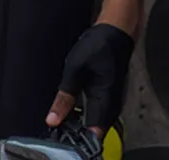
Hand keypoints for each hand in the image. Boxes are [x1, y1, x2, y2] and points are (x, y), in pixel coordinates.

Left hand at [46, 22, 135, 136]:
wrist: (115, 31)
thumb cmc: (98, 45)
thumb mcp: (75, 69)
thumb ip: (65, 96)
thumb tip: (53, 119)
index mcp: (106, 100)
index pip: (93, 133)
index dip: (77, 137)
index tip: (62, 134)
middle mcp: (113, 105)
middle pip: (95, 130)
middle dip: (78, 130)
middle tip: (60, 123)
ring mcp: (113, 101)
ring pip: (97, 121)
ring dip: (81, 121)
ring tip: (65, 113)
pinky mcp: (110, 96)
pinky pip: (99, 112)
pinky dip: (87, 112)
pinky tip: (75, 107)